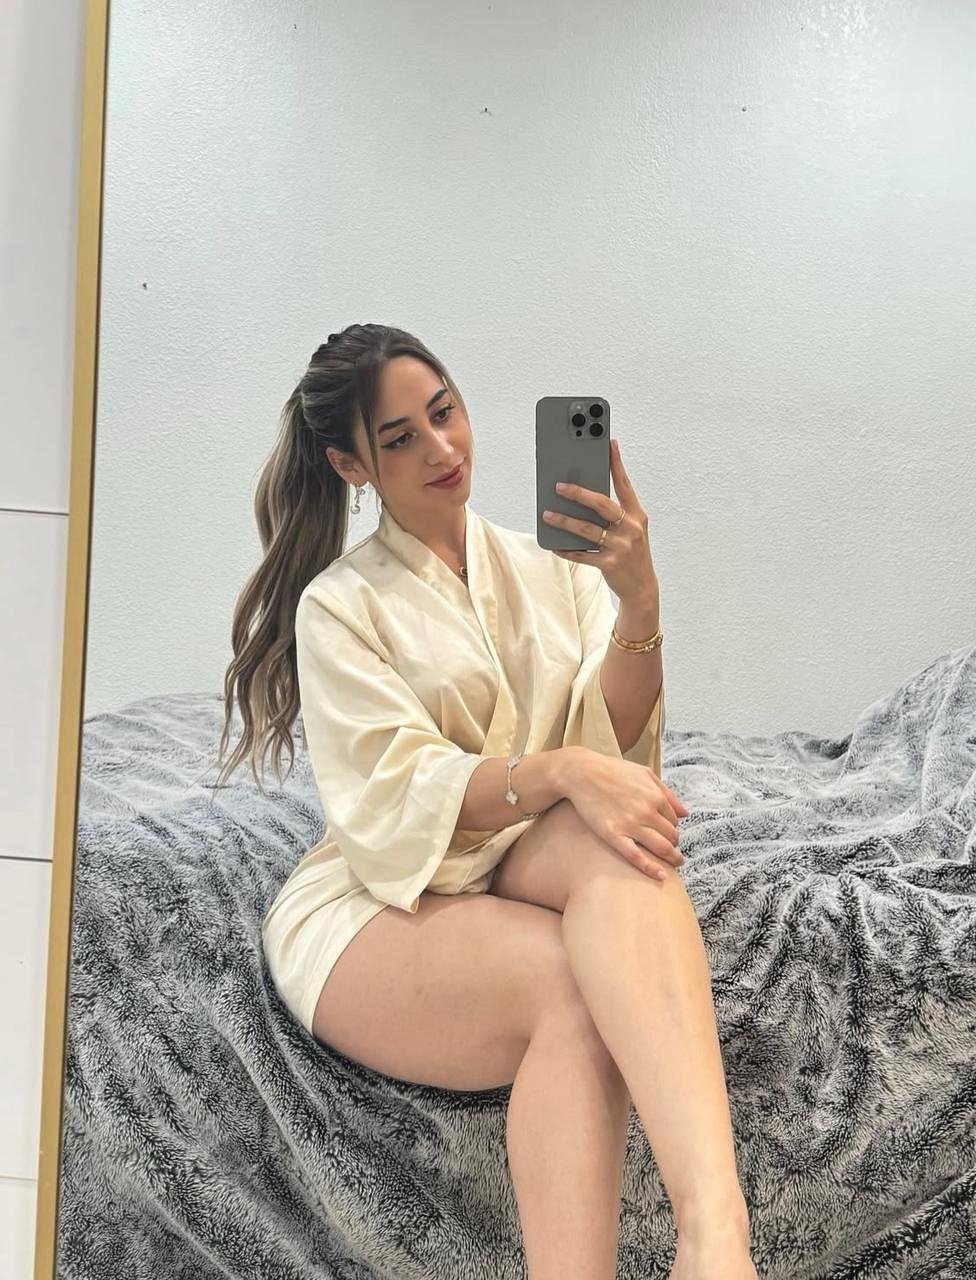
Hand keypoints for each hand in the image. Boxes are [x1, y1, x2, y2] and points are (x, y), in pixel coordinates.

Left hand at [543, 437, 657, 604]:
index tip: (608, 443)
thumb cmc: (631, 552)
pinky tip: (554, 544)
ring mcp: (621, 547)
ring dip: (565, 521)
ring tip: (547, 514)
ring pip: (587, 529)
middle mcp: (631, 528)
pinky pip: (582, 554)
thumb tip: (583, 496)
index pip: (625, 484)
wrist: (642, 587)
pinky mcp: (610, 564)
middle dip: (579, 493)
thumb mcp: (630, 530)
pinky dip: (567, 549)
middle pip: (602, 504)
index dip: (616, 463)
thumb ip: (614, 514)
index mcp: (637, 515)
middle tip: (558, 485)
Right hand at [565, 748, 689, 879]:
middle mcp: (647, 811)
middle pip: (671, 836)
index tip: (667, 832)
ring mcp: (630, 824)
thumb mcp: (645, 774)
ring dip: (672, 858)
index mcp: (655, 796)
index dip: (672, 828)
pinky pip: (636, 857)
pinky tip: (661, 876)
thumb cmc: (613, 771)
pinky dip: (651, 869)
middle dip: (674, 843)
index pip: (674, 820)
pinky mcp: (613, 835)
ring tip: (674, 863)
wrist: (581, 773)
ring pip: (661, 848)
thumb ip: (667, 793)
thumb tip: (686, 813)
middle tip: (671, 849)